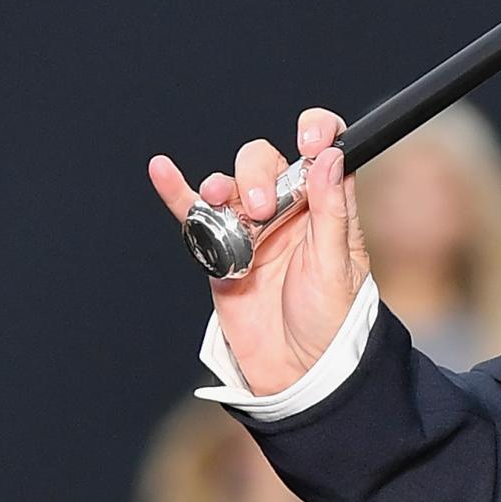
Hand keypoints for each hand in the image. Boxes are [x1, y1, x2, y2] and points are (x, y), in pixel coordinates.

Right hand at [148, 106, 370, 397]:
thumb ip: (332, 210)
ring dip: (223, 185)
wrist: (298, 369)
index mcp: (327, 207)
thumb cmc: (329, 320)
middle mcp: (289, 211)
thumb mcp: (338, 265)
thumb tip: (331, 156)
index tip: (308, 138)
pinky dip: (177, 191)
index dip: (316, 132)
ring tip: (223, 203)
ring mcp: (251, 229)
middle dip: (259, 174)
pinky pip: (193, 215)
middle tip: (264, 210)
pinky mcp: (219, 251)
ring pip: (230, 185)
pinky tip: (162, 169)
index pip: (324, 151)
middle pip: (267, 162)